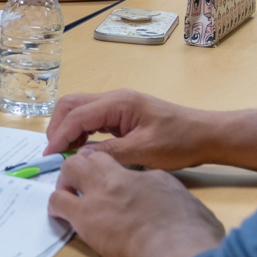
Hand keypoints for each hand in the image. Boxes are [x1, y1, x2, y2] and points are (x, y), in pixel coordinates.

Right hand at [43, 88, 214, 167]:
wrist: (206, 135)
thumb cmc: (179, 142)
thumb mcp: (144, 151)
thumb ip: (109, 153)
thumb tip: (79, 157)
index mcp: (118, 103)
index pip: (77, 115)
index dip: (60, 135)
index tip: (49, 156)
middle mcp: (114, 98)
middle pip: (72, 105)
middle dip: (58, 127)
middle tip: (54, 153)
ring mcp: (118, 105)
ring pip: (79, 110)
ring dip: (68, 129)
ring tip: (66, 153)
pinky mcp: (122, 114)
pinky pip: (92, 118)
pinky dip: (81, 131)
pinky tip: (82, 148)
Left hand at [48, 147, 223, 256]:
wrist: (176, 248)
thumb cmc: (192, 233)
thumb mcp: (190, 208)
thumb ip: (174, 203)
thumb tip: (175, 210)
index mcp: (151, 177)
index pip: (126, 165)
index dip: (113, 170)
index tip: (111, 181)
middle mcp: (122, 179)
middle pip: (94, 157)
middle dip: (85, 166)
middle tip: (82, 183)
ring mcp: (101, 194)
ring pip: (71, 168)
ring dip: (67, 181)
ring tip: (69, 196)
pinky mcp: (85, 216)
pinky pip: (58, 201)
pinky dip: (56, 205)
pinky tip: (61, 215)